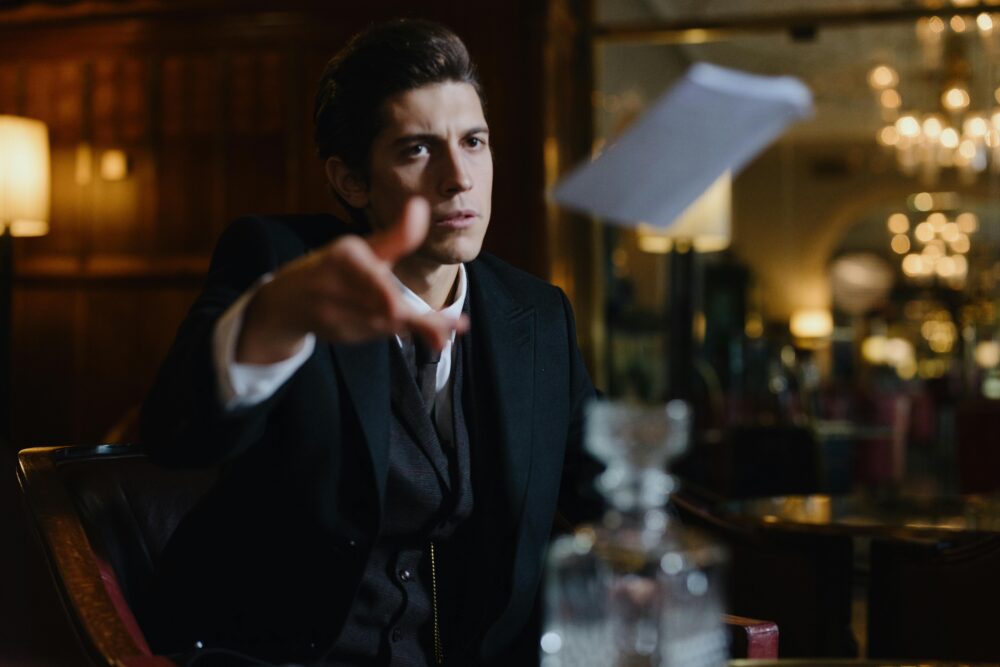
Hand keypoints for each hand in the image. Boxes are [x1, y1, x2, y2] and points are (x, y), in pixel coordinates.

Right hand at [236, 198, 466, 363]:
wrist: (287, 301)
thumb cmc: (335, 268)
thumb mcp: (364, 249)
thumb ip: (398, 236)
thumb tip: (421, 205)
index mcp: (344, 255)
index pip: (369, 277)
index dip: (384, 296)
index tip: (400, 310)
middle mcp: (334, 282)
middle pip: (384, 306)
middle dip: (418, 322)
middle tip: (448, 332)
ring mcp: (332, 311)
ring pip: (383, 324)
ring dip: (416, 330)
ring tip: (444, 337)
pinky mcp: (336, 333)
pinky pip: (373, 335)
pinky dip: (396, 333)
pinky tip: (421, 335)